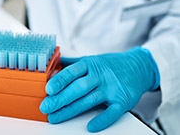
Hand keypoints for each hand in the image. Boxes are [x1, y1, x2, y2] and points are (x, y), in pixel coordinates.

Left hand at [39, 47, 159, 131]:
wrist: (139, 66)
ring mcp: (111, 88)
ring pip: (89, 100)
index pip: (72, 72)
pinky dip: (102, 120)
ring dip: (71, 110)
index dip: (60, 81)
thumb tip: (51, 66)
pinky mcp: (123, 100)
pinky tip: (90, 126)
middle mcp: (100, 76)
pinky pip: (112, 112)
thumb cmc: (110, 65)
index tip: (48, 89)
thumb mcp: (91, 60)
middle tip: (46, 106)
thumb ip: (71, 64)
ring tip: (55, 117)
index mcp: (90, 64)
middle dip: (60, 98)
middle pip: (78, 88)